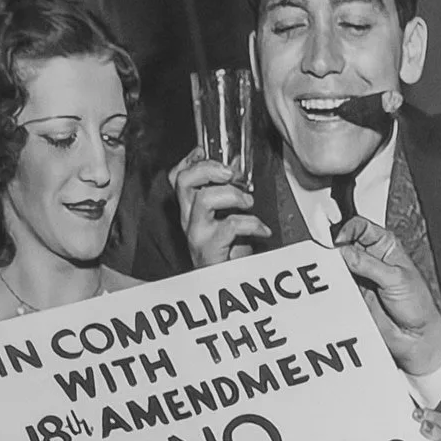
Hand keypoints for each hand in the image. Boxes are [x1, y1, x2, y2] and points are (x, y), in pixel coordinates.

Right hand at [170, 149, 269, 266]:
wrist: (225, 289)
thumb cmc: (227, 255)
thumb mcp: (226, 218)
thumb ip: (229, 192)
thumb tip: (237, 166)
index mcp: (190, 211)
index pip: (178, 177)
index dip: (191, 159)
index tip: (207, 151)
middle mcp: (188, 221)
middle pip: (184, 181)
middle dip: (209, 168)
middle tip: (230, 174)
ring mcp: (196, 235)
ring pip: (204, 199)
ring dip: (232, 195)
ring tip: (248, 202)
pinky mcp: (209, 250)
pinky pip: (230, 226)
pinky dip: (252, 223)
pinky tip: (262, 230)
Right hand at [334, 219, 440, 373]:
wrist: (416, 337)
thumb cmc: (418, 305)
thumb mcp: (395, 278)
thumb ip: (368, 264)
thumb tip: (344, 251)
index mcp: (385, 246)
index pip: (360, 226)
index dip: (348, 229)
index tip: (339, 240)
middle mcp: (371, 259)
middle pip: (345, 243)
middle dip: (336, 247)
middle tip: (329, 254)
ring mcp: (361, 277)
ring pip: (339, 265)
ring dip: (334, 267)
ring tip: (333, 272)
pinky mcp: (354, 296)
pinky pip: (338, 287)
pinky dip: (333, 286)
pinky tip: (334, 286)